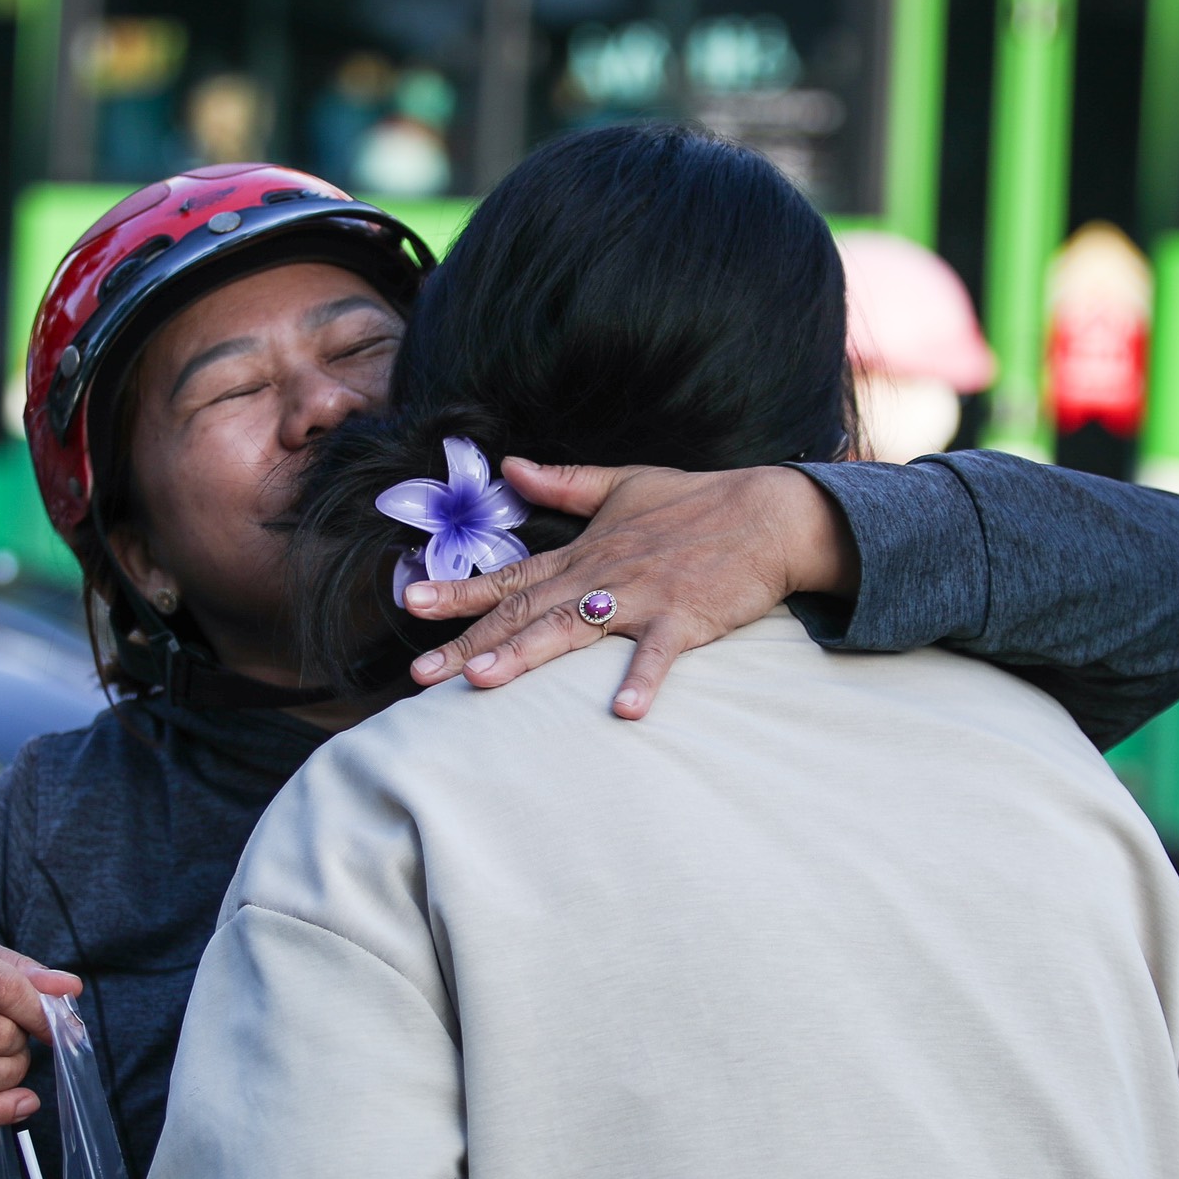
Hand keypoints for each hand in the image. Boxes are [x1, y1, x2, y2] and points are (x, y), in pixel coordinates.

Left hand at [400, 459, 858, 718]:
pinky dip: (643, 681)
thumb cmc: (697, 501)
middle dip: (469, 644)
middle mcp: (599, 575)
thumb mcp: (623, 483)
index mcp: (582, 552)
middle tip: (420, 676)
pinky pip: (659, 654)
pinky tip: (624, 712)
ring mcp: (639, 597)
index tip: (411, 605)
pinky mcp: (683, 617)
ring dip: (526, 655)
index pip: (508, 578)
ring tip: (482, 681)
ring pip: (571, 629)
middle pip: (523, 614)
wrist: (767, 513)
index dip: (458, 593)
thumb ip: (563, 483)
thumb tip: (510, 466)